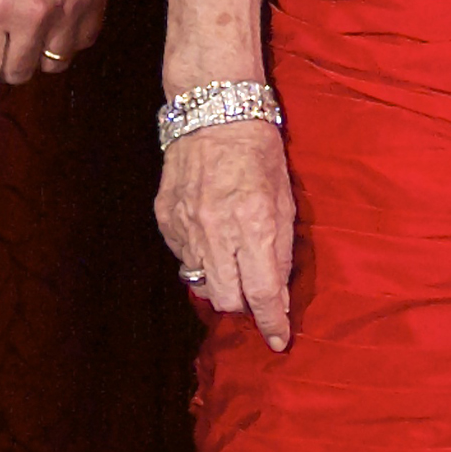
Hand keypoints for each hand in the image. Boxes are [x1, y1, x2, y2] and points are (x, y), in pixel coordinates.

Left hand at [0, 0, 110, 81]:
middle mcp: (34, 16)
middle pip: (19, 71)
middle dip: (9, 61)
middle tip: (7, 45)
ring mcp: (69, 10)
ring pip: (55, 63)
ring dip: (42, 53)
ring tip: (35, 35)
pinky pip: (85, 41)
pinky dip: (72, 36)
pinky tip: (61, 20)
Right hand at [155, 120, 295, 350]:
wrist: (214, 112)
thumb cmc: (259, 150)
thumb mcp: (284, 196)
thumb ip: (281, 246)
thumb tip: (278, 291)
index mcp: (254, 223)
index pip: (262, 292)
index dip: (272, 322)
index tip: (279, 340)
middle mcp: (216, 231)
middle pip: (226, 299)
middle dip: (244, 304)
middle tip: (255, 291)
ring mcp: (186, 226)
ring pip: (200, 283)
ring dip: (220, 281)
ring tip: (232, 260)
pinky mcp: (166, 219)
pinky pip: (182, 257)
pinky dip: (198, 256)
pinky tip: (210, 235)